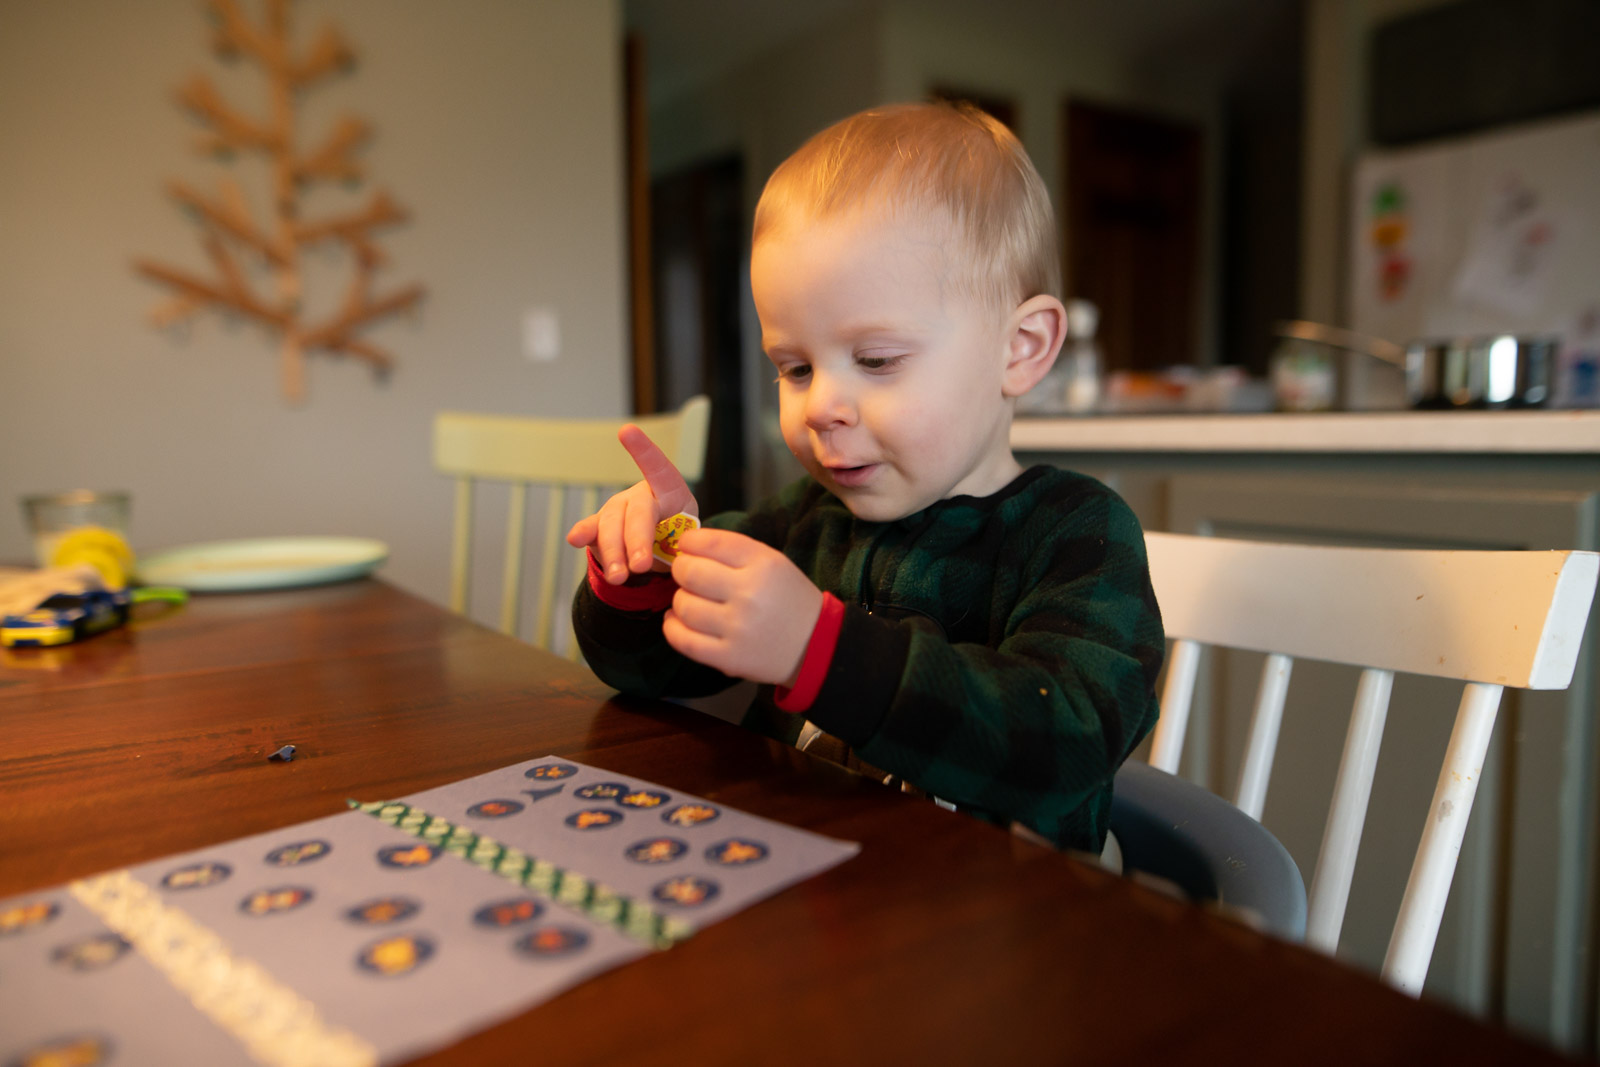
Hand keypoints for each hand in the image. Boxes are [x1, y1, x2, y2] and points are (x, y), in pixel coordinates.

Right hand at [565, 424, 697, 584]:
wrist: (660, 554)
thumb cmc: (679, 540)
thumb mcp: (690, 539)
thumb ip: (682, 544)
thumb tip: (678, 553)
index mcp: (670, 492)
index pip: (659, 469)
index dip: (643, 451)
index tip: (626, 431)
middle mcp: (641, 495)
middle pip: (637, 512)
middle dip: (637, 540)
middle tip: (640, 567)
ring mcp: (618, 509)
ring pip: (612, 525)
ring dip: (614, 553)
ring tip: (619, 577)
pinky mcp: (600, 527)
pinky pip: (592, 529)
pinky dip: (584, 534)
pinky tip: (576, 539)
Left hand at [663, 528, 824, 686]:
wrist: (814, 644)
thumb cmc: (788, 599)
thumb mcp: (774, 563)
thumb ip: (733, 552)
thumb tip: (686, 548)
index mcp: (763, 564)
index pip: (709, 543)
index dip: (689, 543)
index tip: (686, 547)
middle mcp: (750, 594)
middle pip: (690, 573)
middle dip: (681, 570)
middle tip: (687, 574)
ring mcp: (738, 628)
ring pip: (683, 606)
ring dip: (679, 600)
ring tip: (688, 600)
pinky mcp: (729, 658)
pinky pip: (683, 640)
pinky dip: (672, 627)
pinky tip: (677, 621)